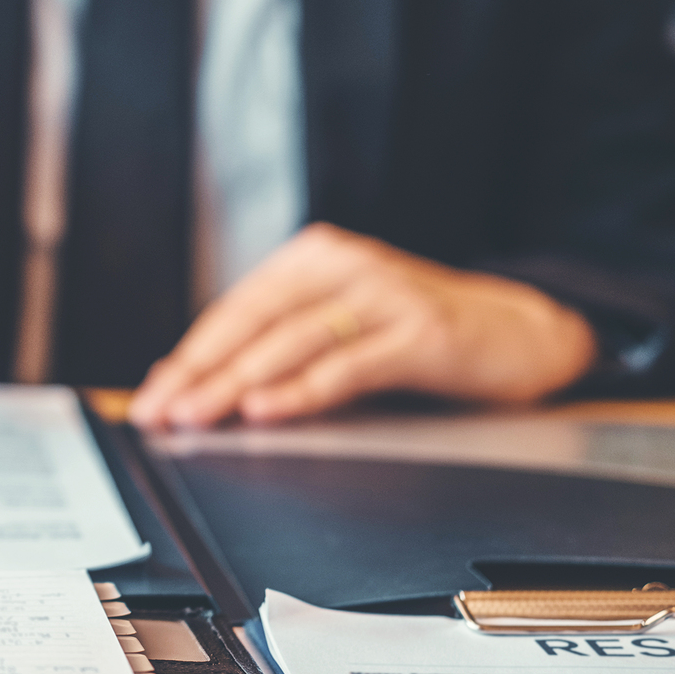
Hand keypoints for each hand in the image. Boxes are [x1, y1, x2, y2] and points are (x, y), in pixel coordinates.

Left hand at [129, 222, 596, 427]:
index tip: (152, 398)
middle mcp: (344, 264)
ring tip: (199, 415)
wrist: (522, 330)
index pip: (236, 309)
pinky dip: (302, 389)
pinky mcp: (420, 330)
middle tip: (161, 412)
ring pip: (293, 340)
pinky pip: (348, 363)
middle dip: (200, 372)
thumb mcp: (344, 325)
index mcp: (315, 257)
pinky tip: (267, 409)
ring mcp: (384, 293)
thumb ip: (284, 344)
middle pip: (254, 321)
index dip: (189, 356)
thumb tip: (203, 383)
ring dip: (237, 382)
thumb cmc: (421, 332)